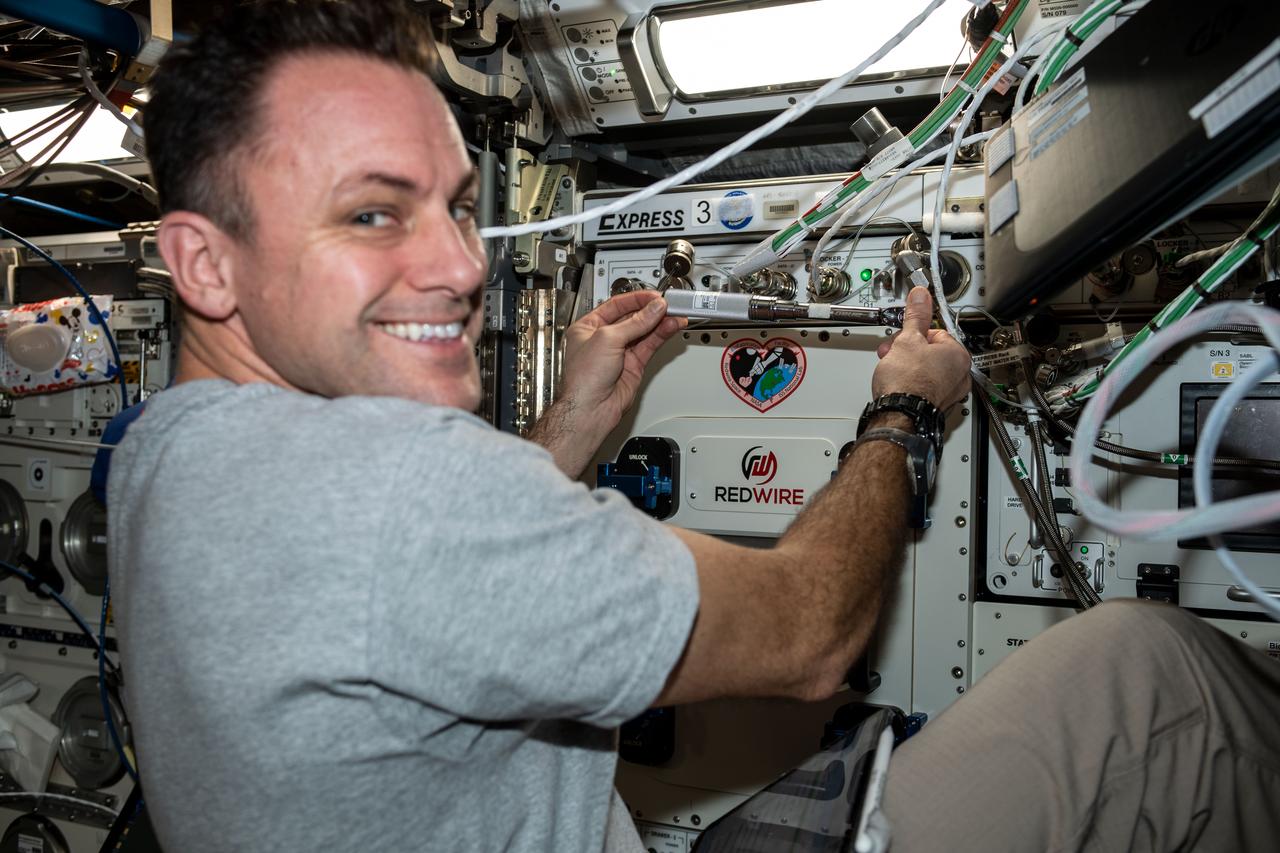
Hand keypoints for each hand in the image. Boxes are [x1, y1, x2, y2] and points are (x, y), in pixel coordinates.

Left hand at [559, 290, 685, 428]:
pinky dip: (661, 335)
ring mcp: (620, 353)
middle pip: (632, 318)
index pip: (615, 305)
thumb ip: (635, 322)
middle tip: (668, 304)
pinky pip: (650, 345)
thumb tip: (653, 309)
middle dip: (651, 310)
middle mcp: (604, 339)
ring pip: (644, 331)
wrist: (590, 409)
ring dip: (660, 322)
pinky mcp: (633, 366)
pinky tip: (671, 326)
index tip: (653, 296)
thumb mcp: (608, 339)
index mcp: (588, 327)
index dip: (636, 299)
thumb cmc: (583, 378)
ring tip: (675, 313)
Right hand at [871, 286, 970, 409]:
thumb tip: (921, 296)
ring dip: (909, 366)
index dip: (913, 334)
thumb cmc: (907, 382)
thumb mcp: (908, 339)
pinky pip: (926, 387)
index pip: (936, 332)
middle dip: (909, 351)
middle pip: (932, 352)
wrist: (899, 415)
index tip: (901, 337)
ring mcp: (950, 393)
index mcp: (958, 355)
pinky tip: (900, 384)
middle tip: (893, 353)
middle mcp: (960, 375)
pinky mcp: (937, 405)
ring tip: (894, 370)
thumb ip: (916, 316)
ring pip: (928, 370)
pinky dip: (913, 384)